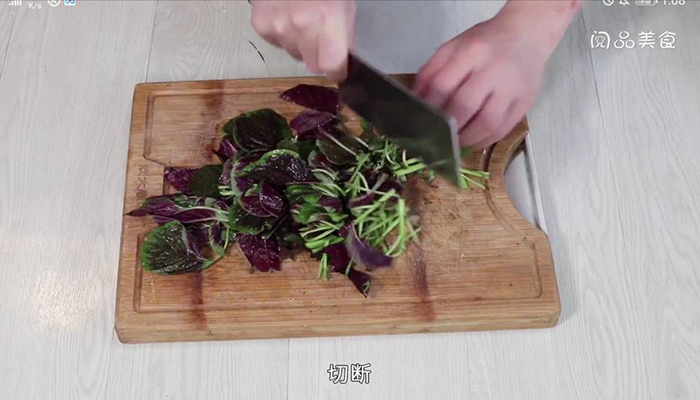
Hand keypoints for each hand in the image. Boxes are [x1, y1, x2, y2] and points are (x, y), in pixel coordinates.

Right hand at [251, 0, 355, 81]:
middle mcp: (300, 26)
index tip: (338, 70)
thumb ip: (344, 32)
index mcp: (327, 18)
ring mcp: (278, 27)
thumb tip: (344, 58)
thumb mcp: (344, 3)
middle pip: (312, 64)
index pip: (330, 66)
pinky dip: (282, 34)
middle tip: (320, 35)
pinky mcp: (261, 25)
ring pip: (293, 54)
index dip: (337, 71)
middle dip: (318, 55)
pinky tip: (286, 14)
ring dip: (299, 43)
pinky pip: (277, 43)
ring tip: (301, 18)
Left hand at [415, 1, 578, 148]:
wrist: (527, 34)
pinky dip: (485, 140)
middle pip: (464, 106)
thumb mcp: (453, 47)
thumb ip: (431, 71)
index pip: (443, 85)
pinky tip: (475, 140)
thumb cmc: (485, 43)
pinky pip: (503, 129)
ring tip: (456, 141)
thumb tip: (416, 100)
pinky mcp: (525, 103)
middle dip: (447, 125)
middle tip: (438, 134)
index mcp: (471, 52)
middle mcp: (493, 70)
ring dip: (467, 138)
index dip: (429, 107)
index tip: (421, 119)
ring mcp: (512, 88)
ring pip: (486, 123)